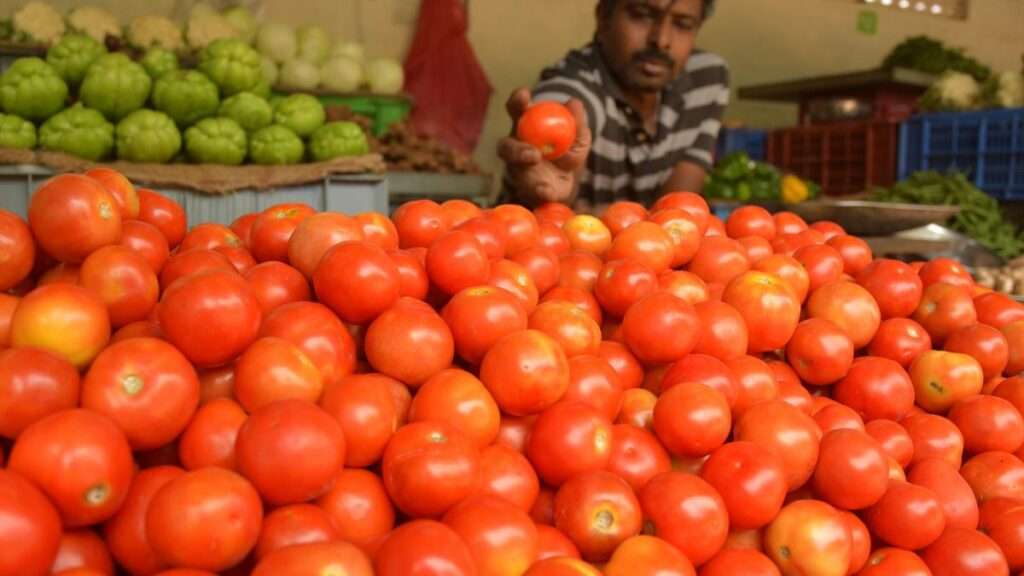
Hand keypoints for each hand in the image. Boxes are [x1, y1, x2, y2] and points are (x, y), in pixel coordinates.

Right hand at [497, 88, 591, 205]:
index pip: (516, 111)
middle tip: (532, 150)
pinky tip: (546, 191)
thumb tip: (574, 103)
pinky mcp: (527, 190)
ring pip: (512, 167)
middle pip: (506, 145)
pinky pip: (531, 191)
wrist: (569, 184)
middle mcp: (516, 149)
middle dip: (515, 145)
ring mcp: (518, 170)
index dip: (516, 101)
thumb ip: (577, 123)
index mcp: (525, 128)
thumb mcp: (578, 138)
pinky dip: (540, 190)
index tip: (524, 95)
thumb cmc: (567, 153)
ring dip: (522, 162)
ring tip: (535, 159)